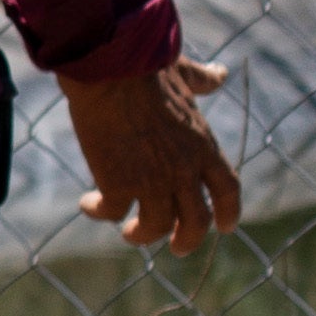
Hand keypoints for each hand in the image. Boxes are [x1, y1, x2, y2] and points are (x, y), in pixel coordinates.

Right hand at [63, 50, 244, 253]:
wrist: (113, 69)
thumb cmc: (147, 67)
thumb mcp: (183, 74)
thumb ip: (203, 80)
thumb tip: (220, 74)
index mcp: (203, 146)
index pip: (227, 190)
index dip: (228, 213)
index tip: (224, 227)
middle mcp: (184, 171)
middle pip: (196, 222)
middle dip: (187, 240)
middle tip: (177, 248)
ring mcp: (151, 181)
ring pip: (155, 228)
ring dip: (142, 235)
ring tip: (129, 233)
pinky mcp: (117, 184)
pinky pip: (111, 213)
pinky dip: (99, 212)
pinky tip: (87, 204)